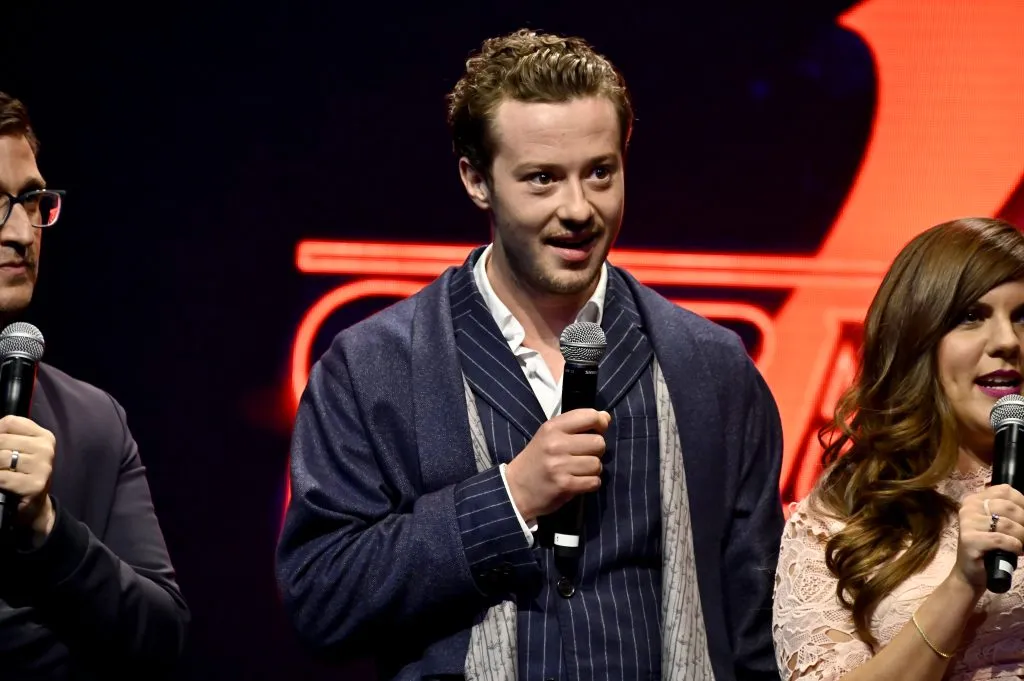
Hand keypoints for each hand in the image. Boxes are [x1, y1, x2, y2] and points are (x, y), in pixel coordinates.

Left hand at [0, 415, 55, 537]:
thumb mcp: (19, 450)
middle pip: (2, 440)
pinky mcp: (34, 485)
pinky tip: (0, 484)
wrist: (34, 506)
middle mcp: (46, 449)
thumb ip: (6, 437)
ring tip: (0, 473)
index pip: (10, 422)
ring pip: (0, 458)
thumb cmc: (21, 474)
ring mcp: (42, 467)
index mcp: (44, 436)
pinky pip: (1, 477)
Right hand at [505, 408, 610, 521]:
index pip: (589, 416)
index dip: (600, 423)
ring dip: (592, 470)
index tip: (597, 430)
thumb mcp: (549, 435)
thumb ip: (576, 425)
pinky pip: (594, 482)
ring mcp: (560, 465)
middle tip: (583, 456)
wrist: (516, 488)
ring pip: (597, 464)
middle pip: (598, 443)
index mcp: (552, 427)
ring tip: (579, 470)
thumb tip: (606, 417)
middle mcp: (556, 444)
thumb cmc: (537, 459)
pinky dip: (590, 483)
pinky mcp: (564, 485)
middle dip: (596, 451)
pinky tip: (578, 482)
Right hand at [950, 484, 1023, 592]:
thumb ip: (1008, 512)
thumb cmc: (989, 547)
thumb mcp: (997, 523)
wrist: (971, 571)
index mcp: (975, 499)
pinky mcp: (969, 539)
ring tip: (1022, 545)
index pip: (1006, 490)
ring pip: (1007, 524)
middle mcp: (969, 507)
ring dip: (1022, 537)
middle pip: (1008, 507)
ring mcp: (967, 523)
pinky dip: (1014, 546)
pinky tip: (1016, 551)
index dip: (1023, 503)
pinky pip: (1001, 539)